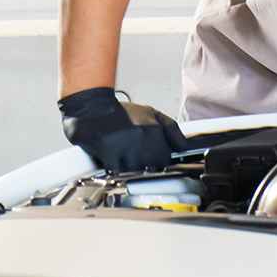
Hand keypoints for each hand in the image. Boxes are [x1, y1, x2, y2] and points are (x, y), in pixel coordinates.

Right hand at [59, 87, 180, 172]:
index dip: (160, 160)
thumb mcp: (150, 113)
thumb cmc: (119, 112)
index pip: (167, 156)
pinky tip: (112, 157)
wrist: (91, 106)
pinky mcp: (110, 152)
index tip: (154, 160)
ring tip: (123, 154)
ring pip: (137, 170)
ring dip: (130, 167)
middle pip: (153, 165)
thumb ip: (171, 129)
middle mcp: (143, 136)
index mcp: (154, 127)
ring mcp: (127, 145)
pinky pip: (118, 170)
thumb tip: (185, 146)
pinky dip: (115, 167)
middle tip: (134, 155)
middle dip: (146, 164)